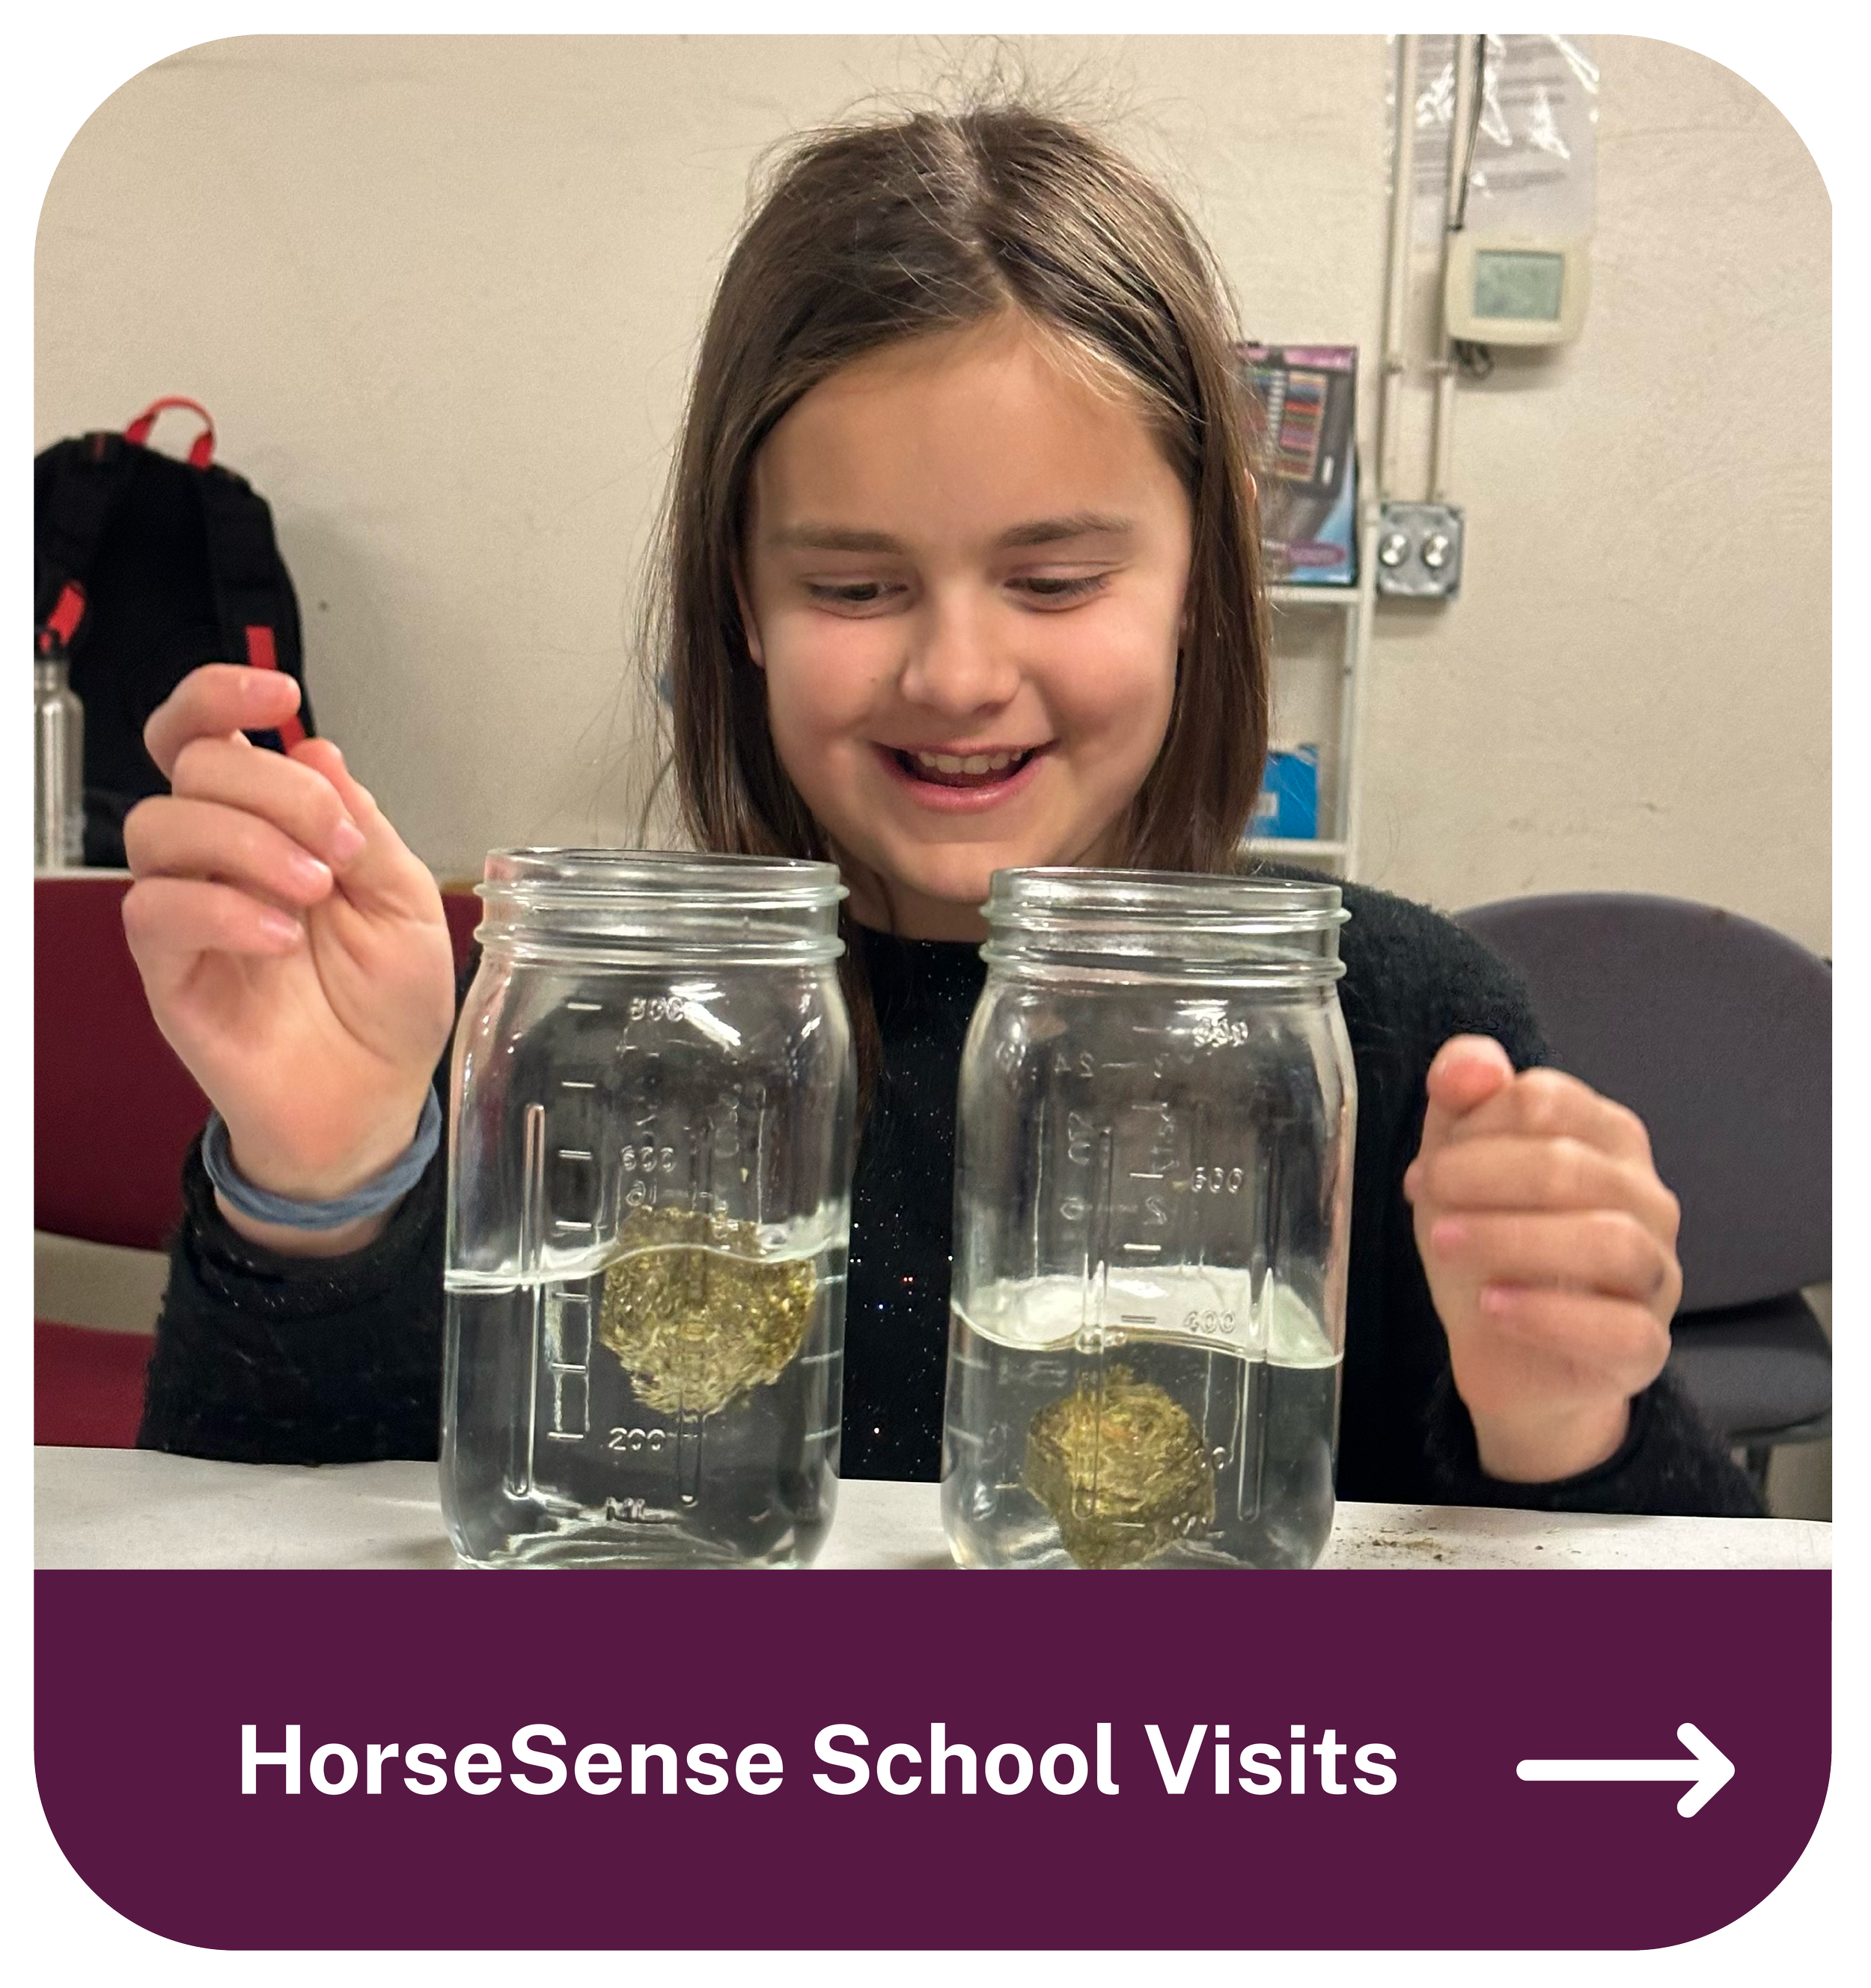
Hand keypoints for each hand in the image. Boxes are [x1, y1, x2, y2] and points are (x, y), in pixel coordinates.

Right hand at [122, 666, 457, 1254]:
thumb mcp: (408, 902)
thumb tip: (315, 750)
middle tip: (338, 845)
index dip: (223, 696)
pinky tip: (279, 936)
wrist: (375, 1100)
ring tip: (313, 892)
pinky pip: (156, 913)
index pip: (212, 736)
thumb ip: (363, 824)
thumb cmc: (390, 1004)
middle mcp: (220, 859)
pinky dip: (222, 910)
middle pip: (191, 768)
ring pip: (159, 828)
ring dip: (245, 844)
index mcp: (274, 827)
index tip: (279, 693)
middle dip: (271, 788)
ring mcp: (188, 913)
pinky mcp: (168, 972)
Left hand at [1402, 1035, 1680, 1482]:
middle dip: (1483, 1175)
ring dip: (1512, 1238)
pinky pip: (1620, 1329)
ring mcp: (1657, 1274)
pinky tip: (1492, 1306)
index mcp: (1606, 1138)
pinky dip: (1549, 1315)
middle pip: (1572, 1166)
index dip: (1477, 1124)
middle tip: (1425, 1194)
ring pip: (1610, 1242)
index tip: (1428, 1167)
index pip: (1549, 1100)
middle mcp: (1646, 1199)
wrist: (1506, 1351)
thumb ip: (1463, 1100)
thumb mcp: (1460, 1165)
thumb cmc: (1492, 1245)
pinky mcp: (1647, 1347)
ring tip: (1444, 1244)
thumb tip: (1469, 1063)